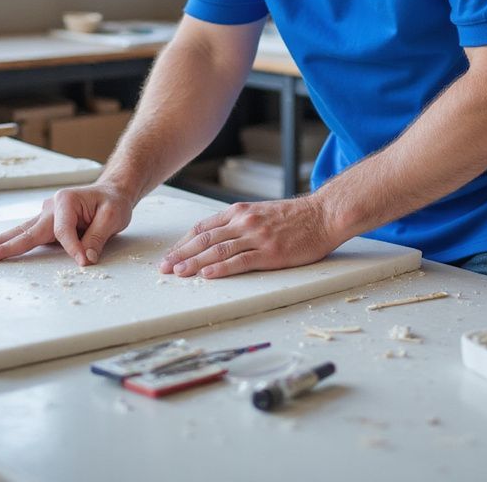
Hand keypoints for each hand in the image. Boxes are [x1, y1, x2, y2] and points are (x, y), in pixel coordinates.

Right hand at [0, 184, 132, 266]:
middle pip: (27, 230)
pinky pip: (28, 233)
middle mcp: (51, 206)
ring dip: (0, 242)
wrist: (113, 192)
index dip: (73, 248)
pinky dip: (11, 241)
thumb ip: (97, 238)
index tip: (84, 261)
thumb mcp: (113, 217)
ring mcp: (47, 214)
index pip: (64, 231)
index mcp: (66, 201)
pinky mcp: (47, 223)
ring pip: (21, 231)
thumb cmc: (113, 202)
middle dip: (5, 244)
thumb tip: (84, 259)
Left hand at [159, 194, 343, 278]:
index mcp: (240, 212)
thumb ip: (240, 222)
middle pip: (205, 239)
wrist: (322, 215)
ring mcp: (256, 237)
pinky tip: (207, 274)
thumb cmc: (294, 216)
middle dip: (182, 254)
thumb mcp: (261, 212)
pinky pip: (240, 261)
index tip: (171, 253)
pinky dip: (221, 268)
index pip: (204, 227)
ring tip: (178, 273)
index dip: (184, 242)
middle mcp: (244, 222)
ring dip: (194, 262)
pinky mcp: (270, 252)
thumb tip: (219, 237)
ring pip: (218, 250)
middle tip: (164, 267)